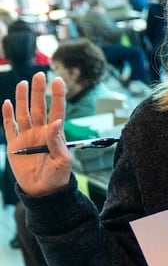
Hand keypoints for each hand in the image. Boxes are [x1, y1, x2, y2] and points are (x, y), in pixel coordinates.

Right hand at [2, 74, 72, 196]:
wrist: (42, 190)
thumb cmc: (57, 176)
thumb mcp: (63, 160)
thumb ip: (57, 141)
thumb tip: (56, 122)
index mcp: (55, 134)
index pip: (57, 110)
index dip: (58, 96)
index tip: (59, 80)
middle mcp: (41, 131)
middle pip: (39, 107)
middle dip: (39, 91)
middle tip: (39, 75)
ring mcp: (27, 136)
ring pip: (24, 113)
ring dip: (22, 99)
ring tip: (23, 84)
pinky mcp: (14, 144)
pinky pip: (9, 126)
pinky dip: (7, 115)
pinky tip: (6, 103)